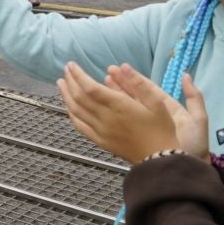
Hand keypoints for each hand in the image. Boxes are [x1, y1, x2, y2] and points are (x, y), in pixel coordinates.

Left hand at [57, 61, 186, 163]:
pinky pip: (80, 126)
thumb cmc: (161, 129)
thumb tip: (122, 66)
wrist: (160, 159)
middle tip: (66, 70)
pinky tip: (69, 107)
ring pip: (76, 111)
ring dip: (66, 96)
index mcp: (119, 106)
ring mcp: (101, 131)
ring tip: (61, 83)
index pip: (90, 87)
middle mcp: (106, 118)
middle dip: (70, 81)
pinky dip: (72, 114)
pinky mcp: (101, 141)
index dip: (78, 75)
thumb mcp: (157, 102)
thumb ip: (139, 83)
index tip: (71, 64)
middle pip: (79, 97)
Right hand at [109, 66, 209, 159]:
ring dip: (116, 95)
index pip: (149, 90)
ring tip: (104, 82)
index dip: (136, 79)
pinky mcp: (138, 137)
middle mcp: (154, 115)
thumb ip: (194, 97)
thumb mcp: (198, 119)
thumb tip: (186, 75)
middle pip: (136, 96)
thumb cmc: (195, 145)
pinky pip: (126, 121)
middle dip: (122, 83)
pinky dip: (116, 112)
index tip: (122, 68)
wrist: (188, 169)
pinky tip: (105, 103)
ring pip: (129, 106)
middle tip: (108, 72)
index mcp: (167, 108)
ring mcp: (145, 125)